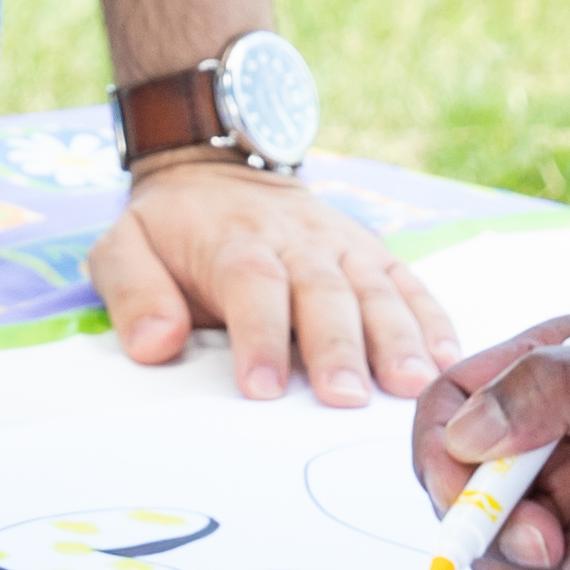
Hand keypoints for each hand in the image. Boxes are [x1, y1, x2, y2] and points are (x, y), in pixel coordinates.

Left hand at [92, 161, 450, 404]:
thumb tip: (155, 343)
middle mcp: (295, 240)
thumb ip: (133, 292)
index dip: (260, 336)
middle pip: (322, 292)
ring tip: (412, 385)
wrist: (218, 169)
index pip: (251, 286)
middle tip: (345, 399)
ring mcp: (341, 245)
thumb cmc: (171, 228)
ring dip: (396, 338)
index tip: (263, 388)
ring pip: (373, 289)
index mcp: (233, 241)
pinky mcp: (372, 253)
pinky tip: (446, 359)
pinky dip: (431, 319)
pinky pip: (407, 284)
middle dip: (336, 346)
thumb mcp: (124, 245)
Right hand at [419, 315, 569, 569]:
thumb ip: (553, 391)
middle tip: (554, 543)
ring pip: (509, 556)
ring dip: (555, 565)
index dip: (441, 455)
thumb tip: (463, 434)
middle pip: (466, 495)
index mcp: (549, 381)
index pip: (449, 410)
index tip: (465, 489)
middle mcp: (552, 446)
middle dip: (499, 528)